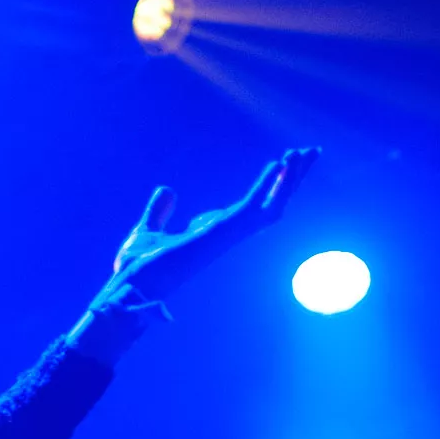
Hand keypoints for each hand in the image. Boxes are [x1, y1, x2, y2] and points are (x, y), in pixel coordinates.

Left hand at [107, 147, 320, 301]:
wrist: (128, 286)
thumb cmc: (136, 269)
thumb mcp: (147, 232)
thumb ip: (160, 212)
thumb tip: (167, 190)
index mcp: (211, 233)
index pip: (249, 207)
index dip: (268, 185)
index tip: (280, 163)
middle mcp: (223, 235)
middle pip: (268, 204)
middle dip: (291, 179)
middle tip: (311, 151)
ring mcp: (223, 236)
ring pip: (268, 205)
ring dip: (287, 179)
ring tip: (303, 151)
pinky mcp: (217, 236)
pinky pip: (250, 208)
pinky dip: (266, 186)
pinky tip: (278, 163)